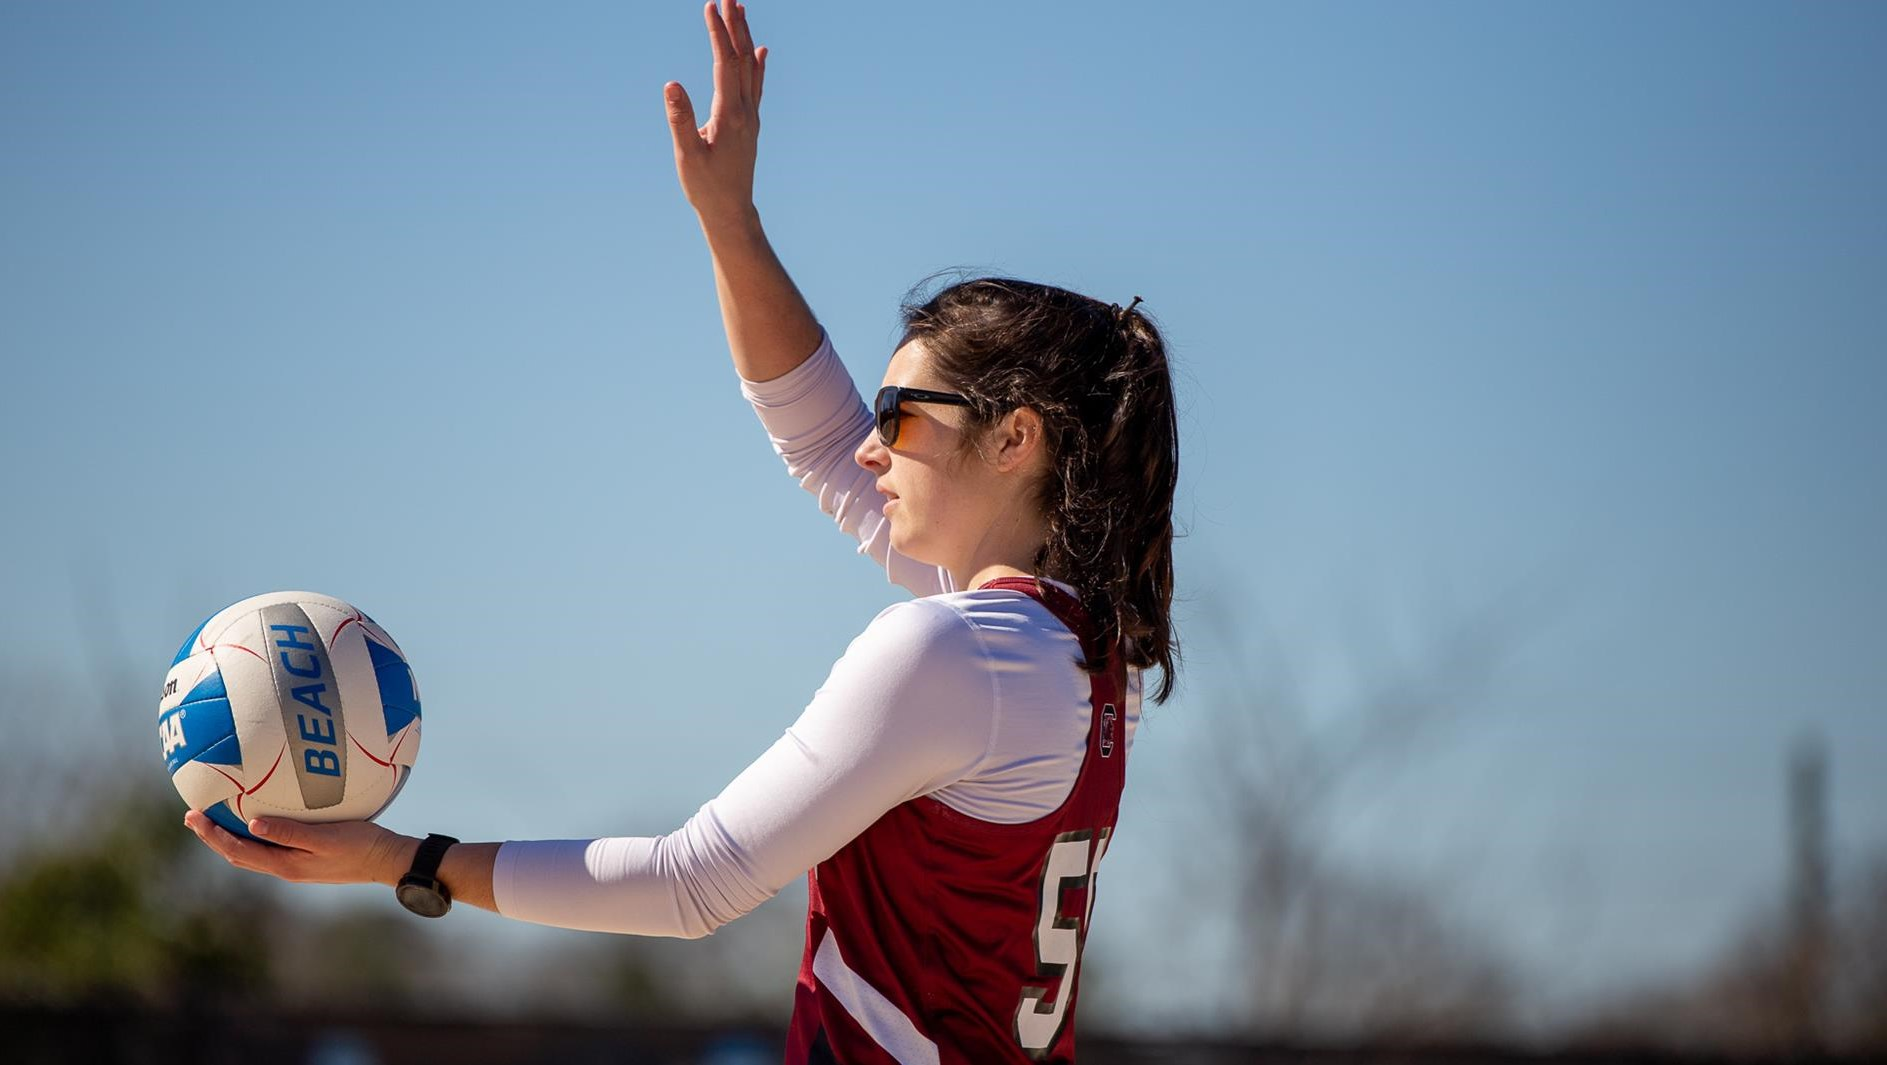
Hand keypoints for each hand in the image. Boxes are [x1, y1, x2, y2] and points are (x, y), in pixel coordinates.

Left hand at [184, 809, 418, 887]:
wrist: (387, 860)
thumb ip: (290, 832)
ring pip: (251, 853)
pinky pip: (270, 846)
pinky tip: (260, 818)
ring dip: (230, 837)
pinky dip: (253, 834)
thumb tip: (251, 824)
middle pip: (237, 855)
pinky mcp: (307, 857)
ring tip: (216, 817)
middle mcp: (285, 867)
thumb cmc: (361, 846)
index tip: (194, 816)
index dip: (212, 836)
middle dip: (213, 837)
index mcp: (284, 864)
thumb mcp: (326, 837)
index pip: (236, 851)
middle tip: (194, 815)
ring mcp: (296, 864)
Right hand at [665, 0, 767, 226]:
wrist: (732, 212)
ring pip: (751, 68)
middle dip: (735, 25)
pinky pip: (757, 86)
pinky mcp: (750, 124)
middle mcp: (746, 111)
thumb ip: (680, 119)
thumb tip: (671, 85)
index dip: (718, 33)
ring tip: (741, 10)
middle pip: (742, 58)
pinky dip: (759, 64)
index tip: (711, 5)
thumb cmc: (706, 187)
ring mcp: (751, 116)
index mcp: (730, 115)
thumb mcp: (687, 156)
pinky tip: (762, 50)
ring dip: (745, 37)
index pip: (725, 63)